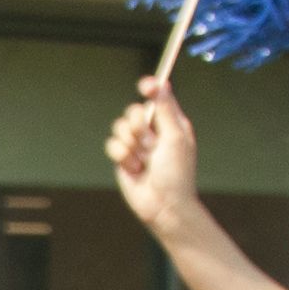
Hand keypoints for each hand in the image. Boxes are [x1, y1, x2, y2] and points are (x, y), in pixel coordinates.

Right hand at [104, 77, 200, 234]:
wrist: (164, 206)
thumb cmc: (177, 174)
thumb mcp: (175, 137)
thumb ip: (165, 109)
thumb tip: (161, 83)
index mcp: (170, 123)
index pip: (157, 97)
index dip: (150, 88)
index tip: (145, 86)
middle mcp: (153, 131)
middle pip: (134, 110)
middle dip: (139, 126)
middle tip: (150, 142)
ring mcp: (137, 144)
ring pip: (120, 126)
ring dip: (131, 144)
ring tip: (143, 160)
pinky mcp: (123, 157)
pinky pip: (112, 144)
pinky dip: (122, 156)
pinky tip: (134, 169)